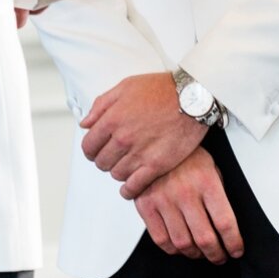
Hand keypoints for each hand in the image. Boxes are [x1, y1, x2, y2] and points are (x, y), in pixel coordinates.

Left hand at [81, 71, 207, 197]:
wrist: (192, 98)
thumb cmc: (161, 89)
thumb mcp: (124, 87)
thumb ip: (101, 106)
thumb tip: (86, 123)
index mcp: (112, 119)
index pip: (89, 145)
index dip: (91, 149)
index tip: (95, 150)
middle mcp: (123, 138)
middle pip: (101, 162)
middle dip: (104, 160)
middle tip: (112, 157)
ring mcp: (140, 153)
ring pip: (116, 174)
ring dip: (118, 172)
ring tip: (125, 166)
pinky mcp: (158, 165)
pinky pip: (135, 185)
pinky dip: (129, 190)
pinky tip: (130, 187)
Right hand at [132, 148, 243, 262]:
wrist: (153, 138)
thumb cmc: (186, 156)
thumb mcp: (211, 169)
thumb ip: (219, 197)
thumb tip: (226, 228)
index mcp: (206, 182)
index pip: (225, 224)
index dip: (234, 243)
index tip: (236, 250)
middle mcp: (185, 192)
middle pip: (205, 239)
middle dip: (216, 255)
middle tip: (219, 257)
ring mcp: (163, 199)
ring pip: (183, 243)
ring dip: (195, 254)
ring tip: (200, 252)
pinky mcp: (145, 204)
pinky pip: (160, 239)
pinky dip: (172, 249)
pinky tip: (179, 246)